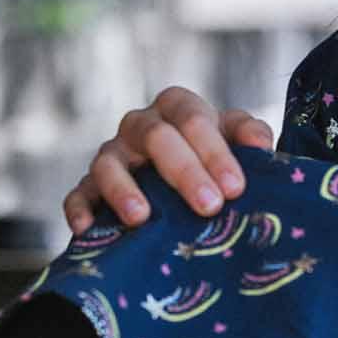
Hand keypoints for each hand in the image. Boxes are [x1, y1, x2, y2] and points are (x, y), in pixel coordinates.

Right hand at [63, 87, 274, 234]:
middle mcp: (140, 126)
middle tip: (209, 207)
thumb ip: (248, 136)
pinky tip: (87, 229)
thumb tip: (260, 144)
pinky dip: (79, 209)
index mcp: (176, 109)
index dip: (214, 151)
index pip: (192, 118)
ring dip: (124, 189)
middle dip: (184, 172)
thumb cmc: (212, 161)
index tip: (236, 188)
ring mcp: (111, 156)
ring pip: (109, 163)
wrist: (180, 187)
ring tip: (141, 218)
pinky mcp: (88, 187)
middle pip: (155, 137)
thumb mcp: (234, 142)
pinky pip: (77, 194)